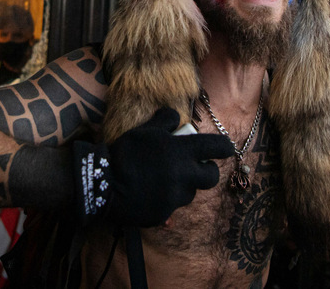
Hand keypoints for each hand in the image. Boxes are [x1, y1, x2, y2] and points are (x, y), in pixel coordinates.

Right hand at [73, 108, 234, 226]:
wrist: (104, 184)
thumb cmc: (126, 152)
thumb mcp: (145, 130)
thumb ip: (165, 120)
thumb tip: (176, 116)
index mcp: (182, 152)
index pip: (217, 147)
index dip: (224, 147)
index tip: (225, 147)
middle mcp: (184, 175)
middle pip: (211, 177)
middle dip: (207, 170)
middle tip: (196, 166)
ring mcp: (175, 197)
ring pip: (191, 192)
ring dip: (184, 185)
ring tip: (166, 179)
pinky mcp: (165, 214)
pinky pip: (172, 206)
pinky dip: (166, 199)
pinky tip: (151, 192)